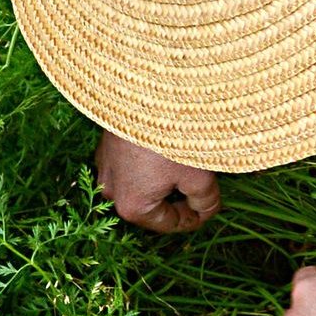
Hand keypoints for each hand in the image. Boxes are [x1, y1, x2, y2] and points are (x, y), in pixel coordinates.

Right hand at [95, 133, 219, 234]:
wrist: (145, 91)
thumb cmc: (173, 138)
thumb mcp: (198, 176)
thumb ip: (205, 202)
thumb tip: (205, 211)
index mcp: (133, 207)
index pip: (171, 224)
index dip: (196, 217)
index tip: (211, 203)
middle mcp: (111, 193)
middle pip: (153, 205)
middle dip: (178, 196)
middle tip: (202, 180)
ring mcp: (103, 169)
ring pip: (141, 184)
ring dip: (162, 179)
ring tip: (185, 161)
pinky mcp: (104, 147)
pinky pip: (129, 165)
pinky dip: (147, 162)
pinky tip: (165, 146)